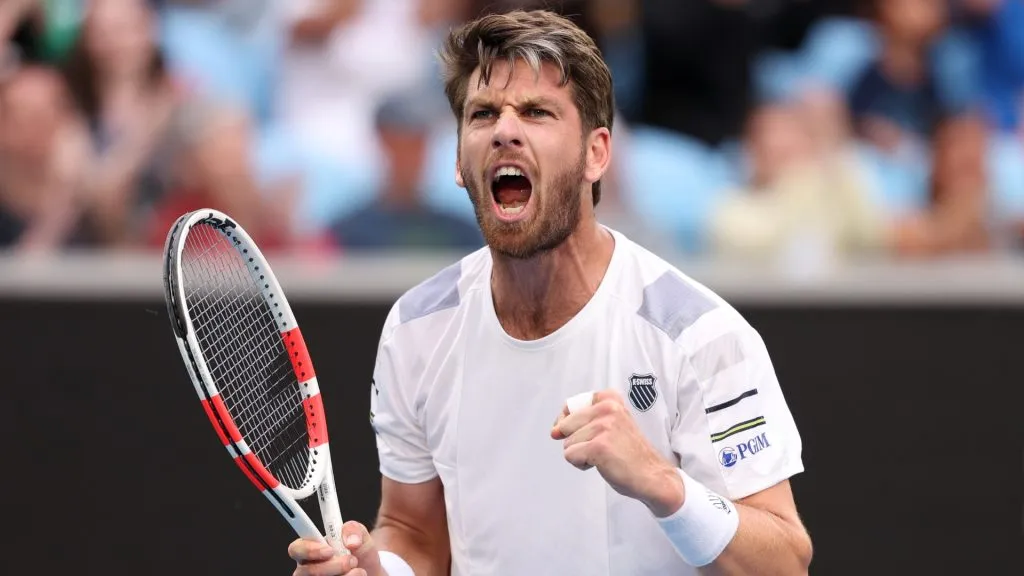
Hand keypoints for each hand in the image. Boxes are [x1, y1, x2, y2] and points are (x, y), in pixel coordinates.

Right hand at [289, 521, 385, 575]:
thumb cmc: (360, 554)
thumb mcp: (360, 536)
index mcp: (311, 549)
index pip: (296, 549)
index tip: (330, 550)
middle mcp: (308, 569)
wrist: (370, 572)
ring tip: (359, 570)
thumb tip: (350, 541)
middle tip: (352, 560)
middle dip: (333, 566)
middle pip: (306, 571)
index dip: (309, 549)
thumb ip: (353, 530)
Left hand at [551, 390, 684, 516]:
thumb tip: (554, 432)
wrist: (651, 475)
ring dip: (581, 454)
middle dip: (578, 441)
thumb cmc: (629, 452)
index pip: (570, 406)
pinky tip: (602, 464)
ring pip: (567, 443)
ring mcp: (603, 426)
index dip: (568, 423)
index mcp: (610, 398)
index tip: (582, 433)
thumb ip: (582, 421)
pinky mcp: (599, 446)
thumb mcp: (610, 424)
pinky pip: (570, 456)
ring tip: (605, 456)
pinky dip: (582, 464)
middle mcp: (607, 408)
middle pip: (566, 426)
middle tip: (602, 448)